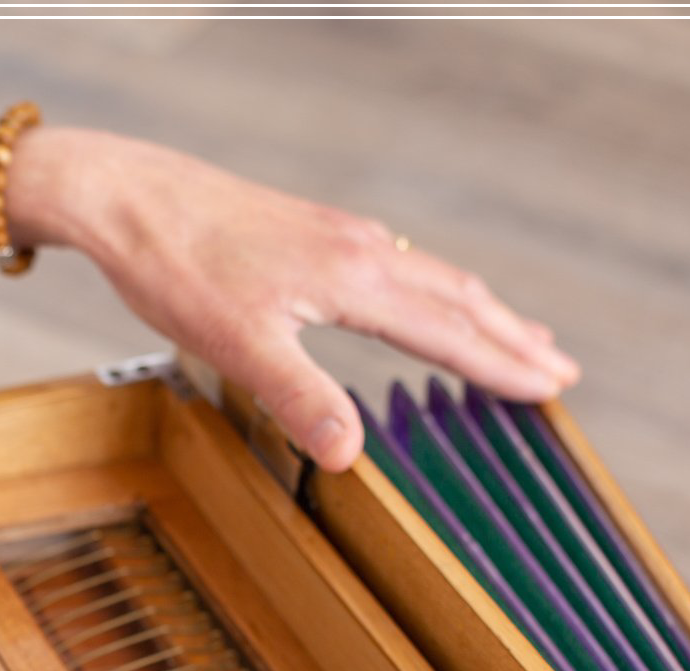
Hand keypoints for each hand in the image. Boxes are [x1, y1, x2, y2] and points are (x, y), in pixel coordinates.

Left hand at [10, 129, 579, 472]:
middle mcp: (361, 251)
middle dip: (512, 338)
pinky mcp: (313, 233)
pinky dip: (435, 291)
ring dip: (481, 311)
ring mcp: (339, 237)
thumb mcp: (238, 346)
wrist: (128, 197)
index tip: (551, 389)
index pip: (449, 332)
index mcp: (355, 280)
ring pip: (432, 277)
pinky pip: (400, 265)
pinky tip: (423, 299)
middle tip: (562, 371)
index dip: (501, 366)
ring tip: (518, 335)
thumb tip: (351, 453)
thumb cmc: (177, 265)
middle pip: (458, 299)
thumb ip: (300, 398)